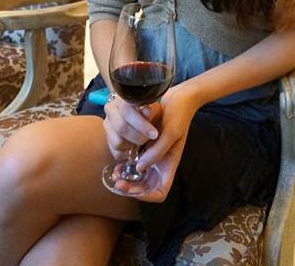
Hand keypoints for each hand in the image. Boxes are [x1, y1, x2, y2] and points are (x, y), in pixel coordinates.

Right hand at [103, 98, 160, 162]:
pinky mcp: (108, 140)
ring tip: (142, 140)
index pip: (126, 111)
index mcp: (122, 99)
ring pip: (118, 142)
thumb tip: (147, 110)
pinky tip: (135, 146)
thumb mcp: (155, 110)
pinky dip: (129, 153)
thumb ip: (152, 111)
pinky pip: (116, 152)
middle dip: (139, 137)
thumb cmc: (152, 114)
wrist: (145, 122)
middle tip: (150, 138)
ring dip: (133, 145)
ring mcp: (107, 125)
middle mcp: (111, 110)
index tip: (154, 134)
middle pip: (121, 128)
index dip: (141, 124)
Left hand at [112, 84, 198, 201]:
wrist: (179, 98)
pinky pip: (135, 162)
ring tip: (116, 171)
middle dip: (131, 188)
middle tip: (117, 181)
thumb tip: (139, 168)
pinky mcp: (147, 147)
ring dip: (127, 177)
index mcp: (170, 165)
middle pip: (146, 187)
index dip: (146, 196)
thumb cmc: (178, 115)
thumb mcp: (170, 133)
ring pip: (139, 177)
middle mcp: (161, 164)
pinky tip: (119, 160)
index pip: (160, 193)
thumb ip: (156, 152)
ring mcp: (154, 156)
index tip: (132, 188)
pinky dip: (127, 164)